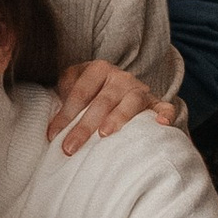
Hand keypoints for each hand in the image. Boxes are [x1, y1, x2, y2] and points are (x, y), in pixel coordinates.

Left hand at [46, 60, 178, 154]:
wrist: (117, 84)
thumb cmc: (90, 90)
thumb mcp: (73, 83)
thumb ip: (62, 93)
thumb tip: (52, 121)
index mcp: (98, 69)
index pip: (79, 93)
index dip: (65, 114)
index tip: (52, 136)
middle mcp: (121, 77)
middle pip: (102, 101)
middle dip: (84, 126)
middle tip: (70, 147)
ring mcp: (140, 90)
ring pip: (131, 102)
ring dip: (118, 118)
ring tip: (105, 134)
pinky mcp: (155, 103)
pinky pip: (164, 107)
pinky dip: (165, 114)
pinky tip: (161, 124)